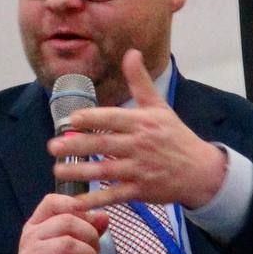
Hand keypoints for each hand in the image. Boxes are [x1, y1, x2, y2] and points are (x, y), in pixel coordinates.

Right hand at [12, 194, 108, 253]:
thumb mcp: (67, 251)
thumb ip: (85, 232)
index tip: (90, 222)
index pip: (52, 201)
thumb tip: (104, 216)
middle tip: (96, 253)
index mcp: (36, 226)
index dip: (75, 205)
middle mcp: (31, 237)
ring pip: (70, 244)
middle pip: (67, 222)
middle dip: (91, 236)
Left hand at [48, 49, 227, 209]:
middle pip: (104, 146)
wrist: (200, 170)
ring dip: (79, 173)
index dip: (92, 119)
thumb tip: (131, 52)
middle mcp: (139, 145)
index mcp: (142, 123)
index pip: (113, 119)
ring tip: (57, 170)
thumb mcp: (159, 106)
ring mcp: (140, 170)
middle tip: (53, 147)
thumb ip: (140, 81)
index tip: (71, 120)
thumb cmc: (175, 136)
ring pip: (105, 171)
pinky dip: (94, 200)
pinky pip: (113, 196)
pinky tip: (75, 201)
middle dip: (77, 146)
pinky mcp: (140, 191)